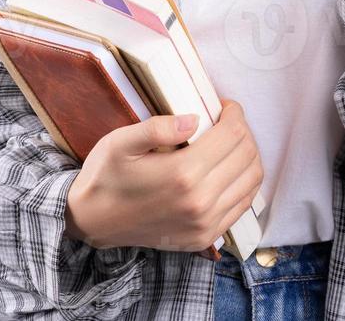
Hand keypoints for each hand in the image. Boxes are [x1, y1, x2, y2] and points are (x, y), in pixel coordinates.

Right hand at [64, 98, 263, 256]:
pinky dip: (244, 182)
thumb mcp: (121, 142)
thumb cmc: (105, 177)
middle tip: (226, 122)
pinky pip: (243, 205)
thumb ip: (158, 127)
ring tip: (229, 144)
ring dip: (248, 155)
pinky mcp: (205, 237)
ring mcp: (205, 223)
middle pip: (247, 155)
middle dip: (243, 131)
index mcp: (182, 173)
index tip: (224, 106)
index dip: (234, 113)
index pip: (233, 135)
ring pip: (252, 180)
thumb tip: (194, 119)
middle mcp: (200, 202)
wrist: (93, 223)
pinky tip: (228, 170)